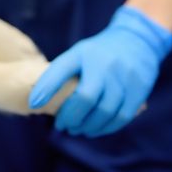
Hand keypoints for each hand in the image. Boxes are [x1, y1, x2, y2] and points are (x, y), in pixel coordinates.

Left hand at [28, 6, 171, 136]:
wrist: (136, 41)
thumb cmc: (97, 54)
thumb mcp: (77, 54)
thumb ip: (61, 73)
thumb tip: (37, 101)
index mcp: (83, 53)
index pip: (61, 70)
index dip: (45, 88)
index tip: (33, 105)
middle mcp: (104, 65)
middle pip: (86, 97)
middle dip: (70, 116)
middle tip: (62, 125)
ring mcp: (123, 78)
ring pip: (105, 111)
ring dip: (88, 126)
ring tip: (77, 130)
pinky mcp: (138, 91)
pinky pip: (121, 116)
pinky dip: (105, 128)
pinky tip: (94, 130)